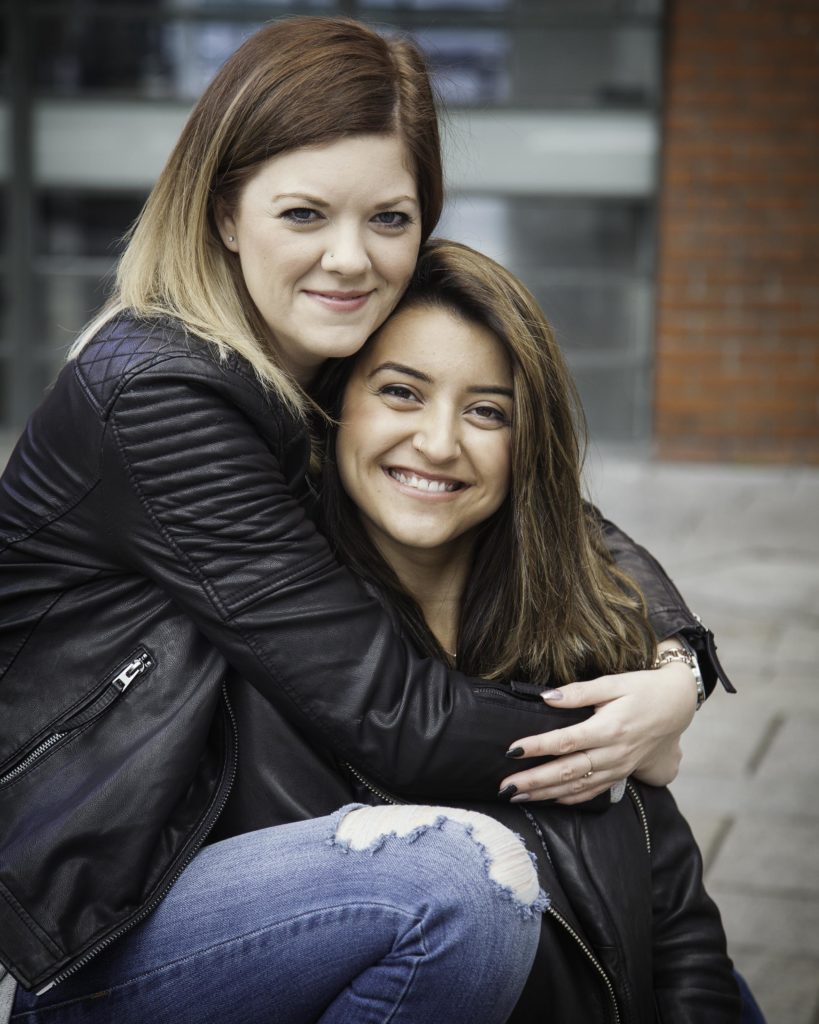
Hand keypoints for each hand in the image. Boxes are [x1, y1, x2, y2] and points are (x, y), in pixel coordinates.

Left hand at [499, 657, 696, 804]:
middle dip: (533, 781)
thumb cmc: (643, 690)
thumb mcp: (614, 682)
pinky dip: (569, 799)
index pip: (565, 741)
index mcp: (609, 729)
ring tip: (517, 797)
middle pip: (567, 771)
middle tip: (505, 786)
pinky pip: (592, 792)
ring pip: (576, 787)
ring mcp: (617, 768)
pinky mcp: (620, 774)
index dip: (537, 746)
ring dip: (545, 794)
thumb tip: (548, 697)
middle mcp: (613, 754)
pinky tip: (548, 800)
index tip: (512, 750)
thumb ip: (580, 691)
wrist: (677, 706)